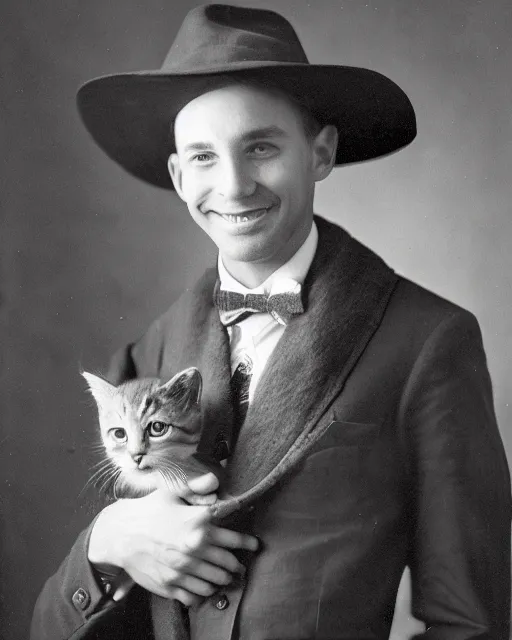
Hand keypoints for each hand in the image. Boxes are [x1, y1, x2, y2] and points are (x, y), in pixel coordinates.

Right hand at [88, 473, 258, 605]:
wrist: (119, 533)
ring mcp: (183, 569)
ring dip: (223, 579)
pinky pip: (196, 595)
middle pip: (229, 563)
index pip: (234, 537)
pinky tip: (204, 586)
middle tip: (241, 565)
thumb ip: (196, 487)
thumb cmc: (147, 509)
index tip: (255, 544)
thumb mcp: (171, 492)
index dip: (248, 542)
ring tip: (226, 576)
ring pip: (216, 581)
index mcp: (199, 524)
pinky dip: (204, 593)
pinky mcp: (171, 584)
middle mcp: (194, 548)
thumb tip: (215, 479)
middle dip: (238, 564)